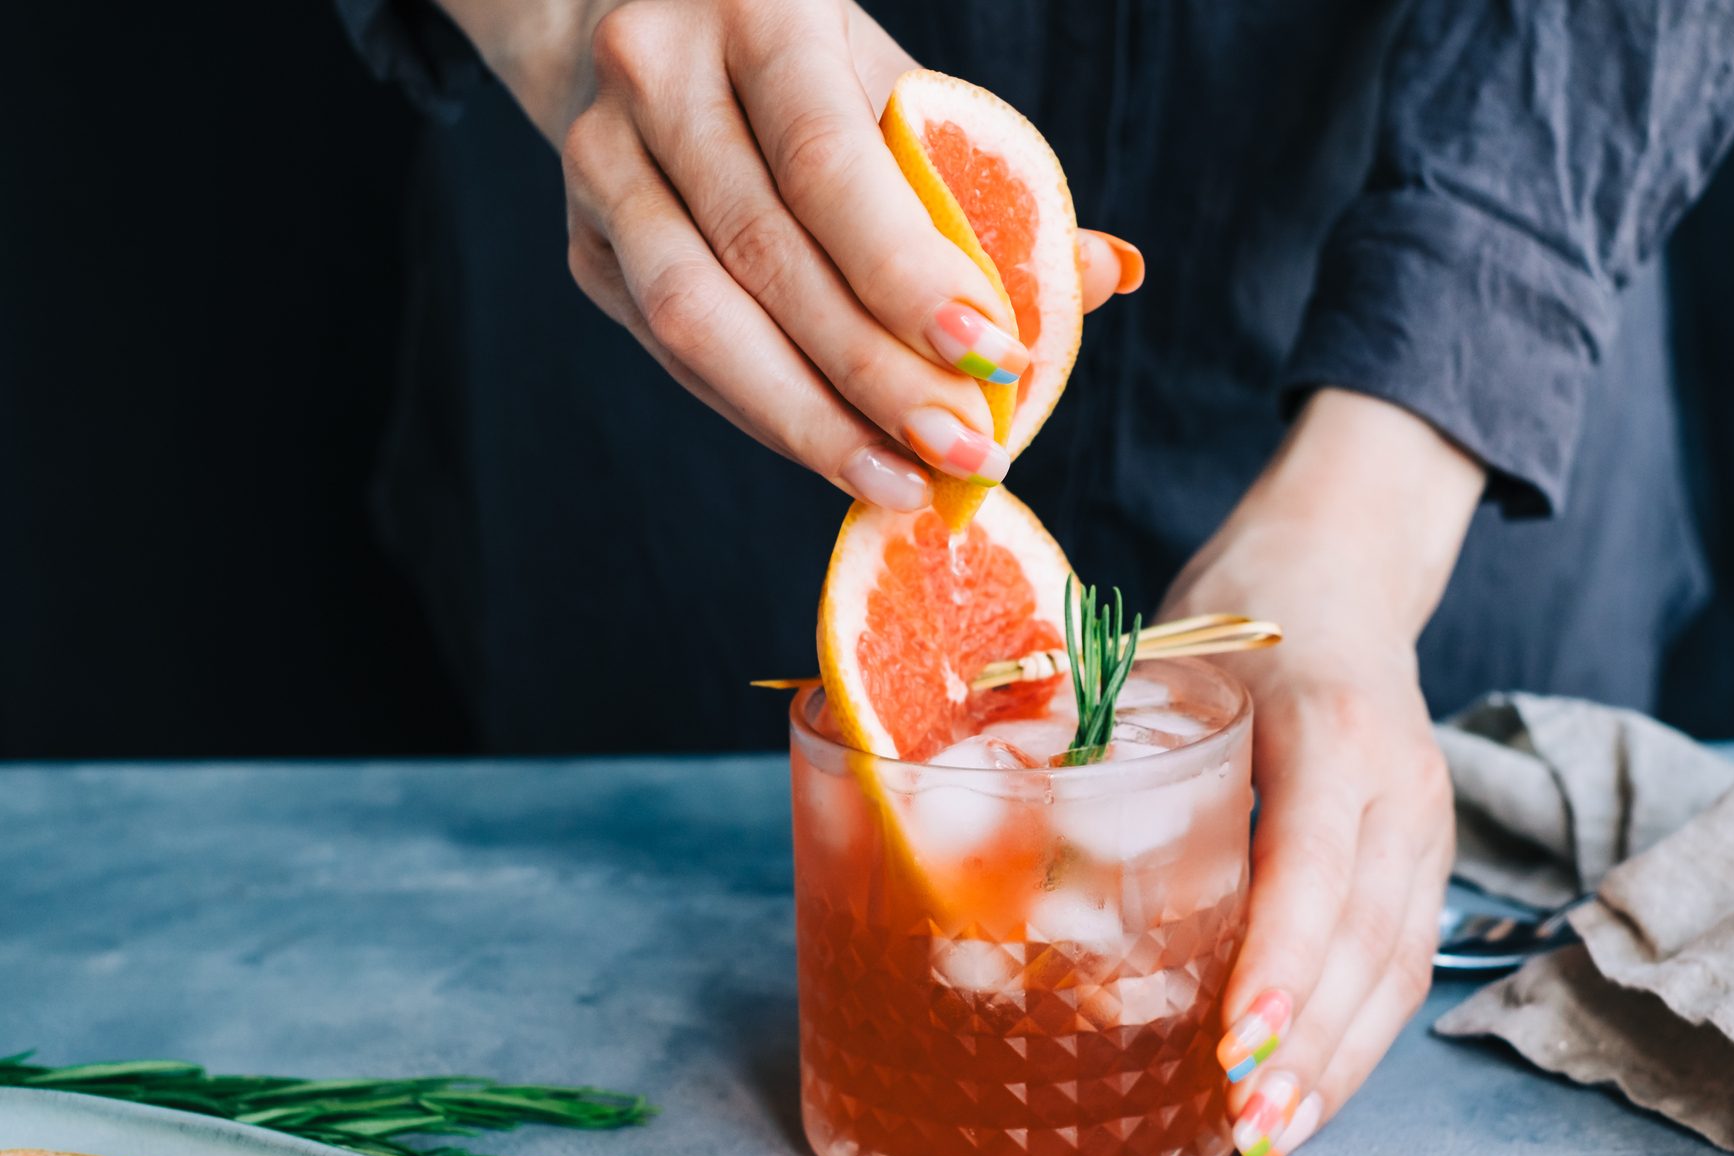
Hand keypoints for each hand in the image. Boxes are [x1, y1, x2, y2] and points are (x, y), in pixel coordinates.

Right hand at [435, 0, 1142, 508]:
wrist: (634, 20)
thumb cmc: (808, 68)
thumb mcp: (898, 87)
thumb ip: (992, 182)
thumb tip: (1105, 275)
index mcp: (758, 7)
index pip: (830, 164)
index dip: (910, 276)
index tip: (995, 360)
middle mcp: (657, 74)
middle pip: (767, 258)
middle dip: (878, 377)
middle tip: (968, 453)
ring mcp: (601, 163)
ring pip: (699, 320)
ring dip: (810, 423)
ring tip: (903, 484)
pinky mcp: (582, 247)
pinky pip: (677, 354)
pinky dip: (767, 416)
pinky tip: (841, 454)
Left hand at [1160, 390, 1483, 1155]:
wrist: (1343, 570)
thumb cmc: (1241, 612)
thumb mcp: (1165, 654)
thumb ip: (1090, 731)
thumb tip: (968, 808)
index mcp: (1332, 728)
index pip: (1316, 862)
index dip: (1282, 958)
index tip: (1235, 1040)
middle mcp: (1399, 784)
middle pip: (1369, 939)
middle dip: (1309, 1046)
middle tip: (1243, 1128)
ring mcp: (1424, 826)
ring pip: (1396, 967)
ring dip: (1337, 1065)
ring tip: (1268, 1139)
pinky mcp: (1423, 860)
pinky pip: (1401, 962)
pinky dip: (1353, 1037)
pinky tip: (1302, 1089)